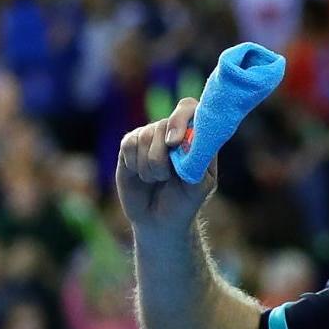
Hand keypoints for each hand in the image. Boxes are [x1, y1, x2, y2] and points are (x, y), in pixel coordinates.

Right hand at [115, 96, 213, 235]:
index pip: (189, 108)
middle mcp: (172, 132)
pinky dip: (134, 164)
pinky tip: (140, 175)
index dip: (180, 118)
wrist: (159, 220)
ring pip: (144, 136)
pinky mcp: (129, 146)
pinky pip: (128, 144)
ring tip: (155, 179)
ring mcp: (150, 137)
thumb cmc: (184, 202)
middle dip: (161, 158)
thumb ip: (198, 160)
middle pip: (163, 124)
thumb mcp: (199, 185)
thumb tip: (187, 138)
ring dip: (149, 166)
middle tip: (165, 178)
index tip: (174, 143)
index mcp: (194, 137)